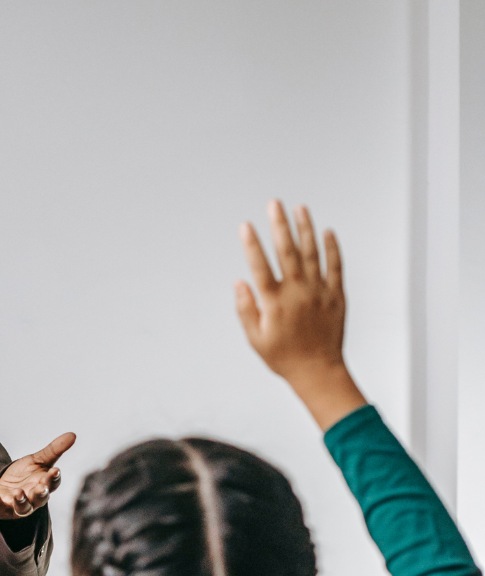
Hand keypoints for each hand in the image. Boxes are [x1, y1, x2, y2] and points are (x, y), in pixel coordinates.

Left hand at [0, 432, 75, 519]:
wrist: (5, 486)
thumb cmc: (26, 474)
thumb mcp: (38, 459)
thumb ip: (54, 450)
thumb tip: (73, 434)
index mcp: (44, 484)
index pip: (53, 483)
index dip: (54, 478)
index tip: (55, 471)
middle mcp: (34, 498)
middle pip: (40, 498)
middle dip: (41, 493)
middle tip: (41, 487)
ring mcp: (19, 505)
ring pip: (23, 507)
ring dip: (21, 500)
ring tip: (17, 492)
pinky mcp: (3, 508)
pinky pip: (0, 508)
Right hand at [236, 201, 365, 430]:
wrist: (318, 371)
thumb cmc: (284, 358)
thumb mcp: (256, 339)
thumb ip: (246, 310)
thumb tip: (240, 283)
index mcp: (275, 303)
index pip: (260, 267)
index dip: (252, 245)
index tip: (246, 226)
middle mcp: (297, 293)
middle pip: (287, 252)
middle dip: (279, 225)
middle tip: (274, 204)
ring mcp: (318, 291)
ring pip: (312, 253)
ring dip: (305, 228)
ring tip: (300, 208)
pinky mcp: (335, 295)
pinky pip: (335, 265)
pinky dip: (332, 247)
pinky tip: (327, 231)